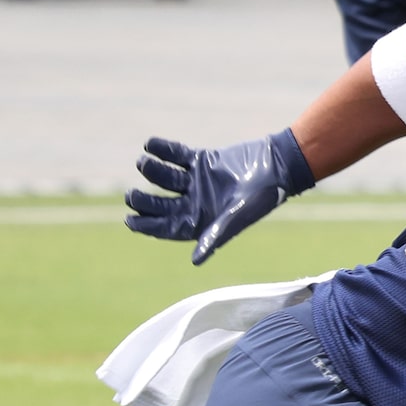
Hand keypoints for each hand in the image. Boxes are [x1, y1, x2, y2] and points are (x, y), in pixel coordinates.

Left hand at [124, 129, 315, 264]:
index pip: (167, 227)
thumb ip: (214, 236)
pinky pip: (177, 156)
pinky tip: (149, 144)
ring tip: (142, 163)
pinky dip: (163, 150)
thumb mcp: (235, 219)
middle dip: (145, 201)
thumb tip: (195, 261)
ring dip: (153, 171)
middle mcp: (195, 203)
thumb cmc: (260, 198)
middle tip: (131, 196)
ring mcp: (196, 182)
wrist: (276, 167)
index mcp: (200, 222)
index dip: (147, 226)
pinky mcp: (201, 161)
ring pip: (166, 178)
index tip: (130, 221)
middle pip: (162, 205)